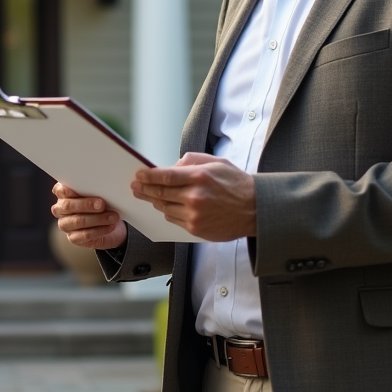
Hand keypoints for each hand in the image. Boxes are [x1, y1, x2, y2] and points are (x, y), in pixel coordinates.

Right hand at [51, 182, 127, 250]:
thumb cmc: (100, 203)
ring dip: (97, 218)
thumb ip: (94, 190)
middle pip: (68, 206)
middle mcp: (60, 209)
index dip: (71, 189)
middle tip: (102, 204)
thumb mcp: (97, 193)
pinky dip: (100, 230)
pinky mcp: (73, 238)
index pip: (61, 190)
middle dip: (86, 204)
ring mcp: (65, 224)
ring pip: (78, 221)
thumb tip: (103, 187)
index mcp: (63, 194)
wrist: (110, 224)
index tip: (87, 187)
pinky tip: (110, 227)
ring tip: (112, 217)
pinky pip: (85, 235)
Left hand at [131, 152, 255, 241]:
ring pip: (164, 207)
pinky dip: (168, 212)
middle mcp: (195, 196)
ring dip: (155, 201)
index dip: (148, 176)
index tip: (139, 175)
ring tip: (148, 195)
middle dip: (144, 189)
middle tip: (135, 186)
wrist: (255, 209)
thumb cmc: (236, 183)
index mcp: (200, 177)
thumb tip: (171, 168)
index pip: (165, 176)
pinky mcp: (196, 229)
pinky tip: (165, 206)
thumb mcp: (216, 162)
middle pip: (160, 193)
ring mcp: (195, 215)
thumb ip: (191, 162)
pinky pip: (173, 220)